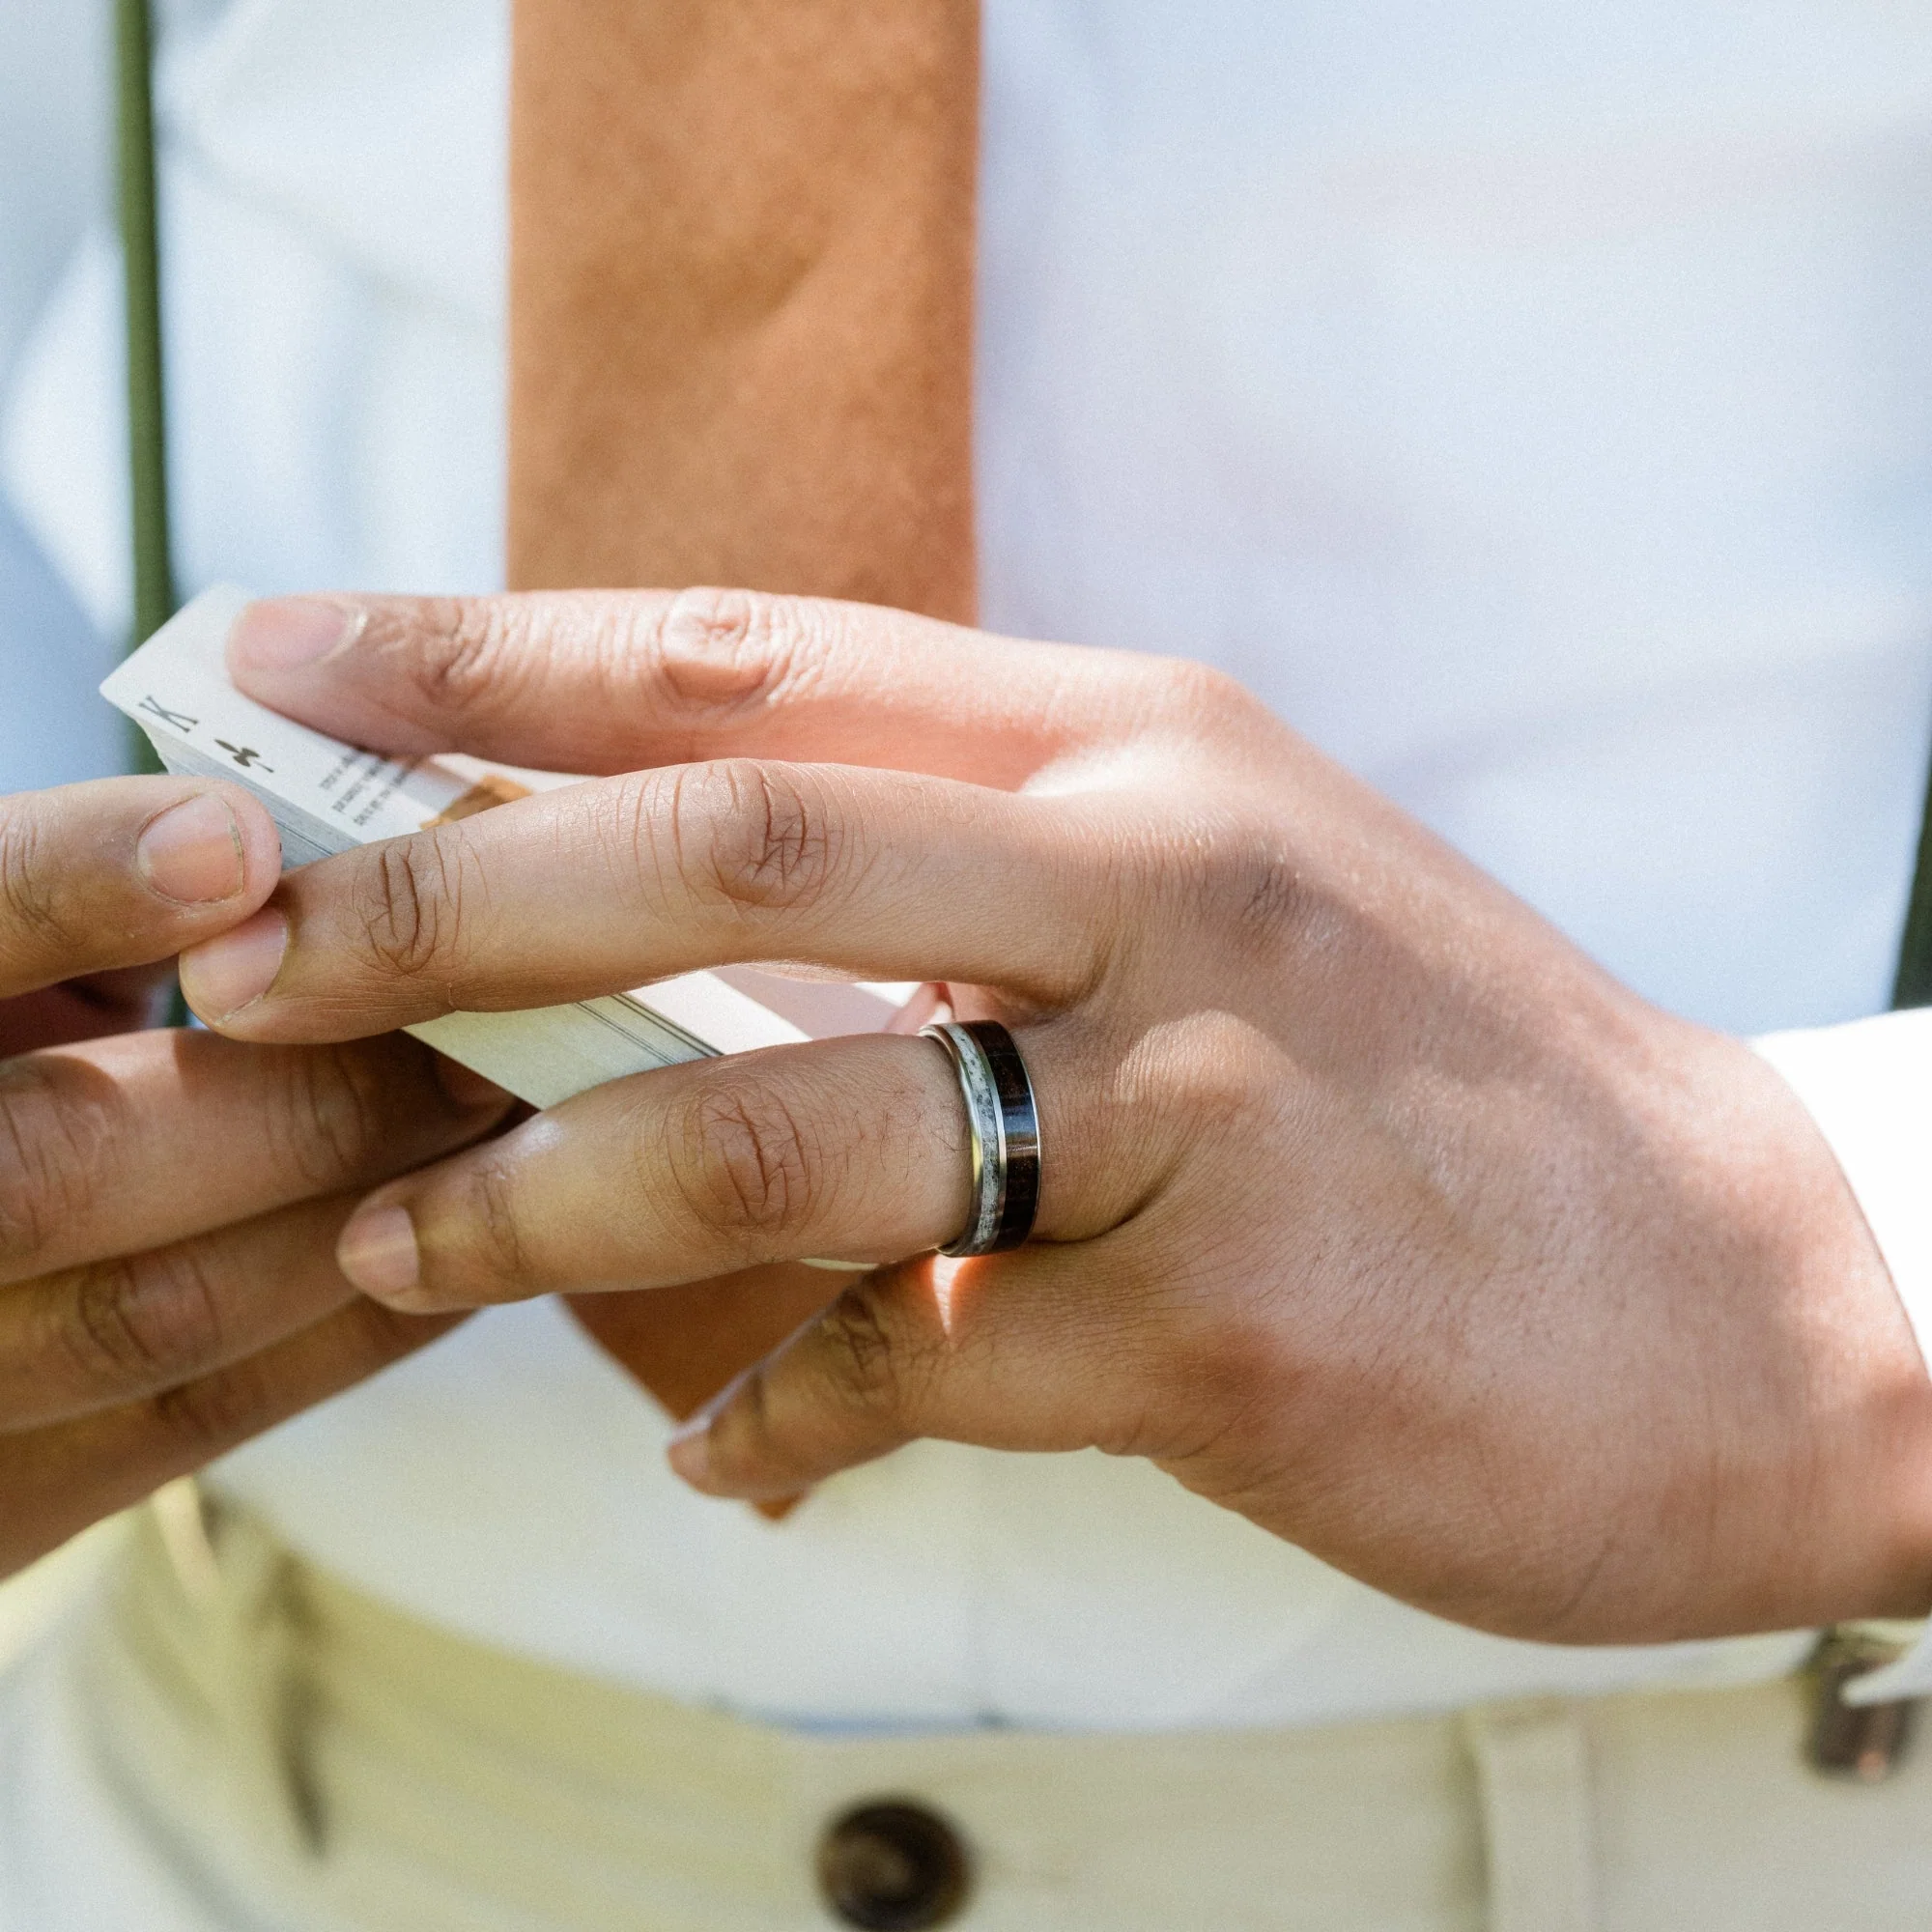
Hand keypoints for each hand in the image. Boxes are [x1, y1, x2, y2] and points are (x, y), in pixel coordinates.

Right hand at [0, 775, 512, 1576]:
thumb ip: (59, 919)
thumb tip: (259, 856)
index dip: (65, 888)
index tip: (238, 840)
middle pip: (45, 1176)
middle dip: (295, 1093)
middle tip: (482, 1011)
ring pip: (152, 1314)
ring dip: (364, 1201)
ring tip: (505, 1106)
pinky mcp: (2, 1508)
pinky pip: (205, 1411)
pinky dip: (363, 1312)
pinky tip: (473, 1220)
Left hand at [180, 588, 1929, 1643]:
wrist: (1761, 1292)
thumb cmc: (1443, 1099)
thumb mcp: (1214, 911)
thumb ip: (975, 900)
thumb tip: (701, 955)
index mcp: (1138, 752)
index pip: (757, 662)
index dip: (500, 653)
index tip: (294, 660)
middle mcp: (1161, 878)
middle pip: (725, 837)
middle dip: (443, 894)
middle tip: (252, 959)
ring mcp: (1204, 1098)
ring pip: (787, 1107)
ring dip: (556, 1193)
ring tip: (404, 1244)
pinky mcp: (1234, 1322)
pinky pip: (923, 1367)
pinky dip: (786, 1413)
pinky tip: (729, 1461)